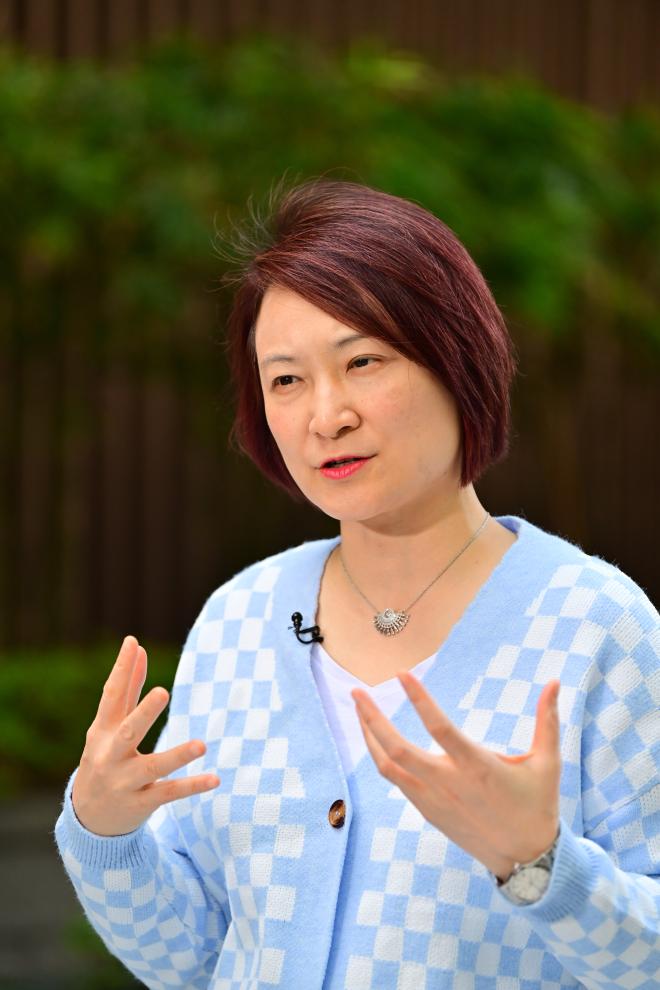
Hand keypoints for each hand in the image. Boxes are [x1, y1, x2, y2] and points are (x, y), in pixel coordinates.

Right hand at [72, 636, 219, 835]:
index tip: (132, 643)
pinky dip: (191, 786)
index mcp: (102, 732)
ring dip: (176, 756)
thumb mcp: (108, 726)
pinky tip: (215, 779)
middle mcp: (111, 756)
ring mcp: (125, 782)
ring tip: (201, 745)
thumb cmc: (104, 757)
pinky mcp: (142, 803)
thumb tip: (138, 646)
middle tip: (164, 692)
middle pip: (127, 732)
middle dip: (144, 713)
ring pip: (152, 768)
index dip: (121, 670)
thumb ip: (127, 688)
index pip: (111, 697)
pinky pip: (168, 793)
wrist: (88, 818)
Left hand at [351, 673, 560, 879]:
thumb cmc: (537, 806)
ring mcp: (434, 799)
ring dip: (369, 737)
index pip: (440, 727)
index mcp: (477, 767)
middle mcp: (449, 783)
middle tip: (356, 692)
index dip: (419, 700)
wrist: (527, 861)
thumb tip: (556, 682)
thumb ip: (548, 720)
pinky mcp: (428, 811)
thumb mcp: (548, 763)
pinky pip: (396, 780)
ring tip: (360, 711)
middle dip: (372, 719)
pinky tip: (377, 740)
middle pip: (397, 749)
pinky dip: (381, 757)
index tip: (402, 674)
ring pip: (388, 766)